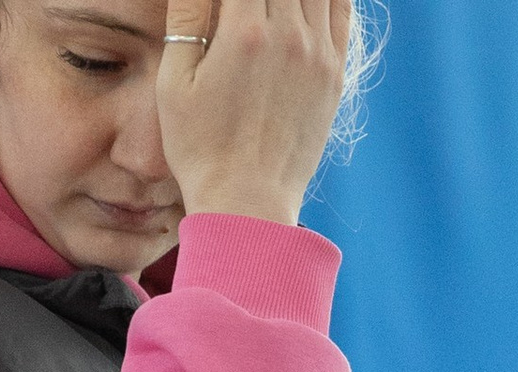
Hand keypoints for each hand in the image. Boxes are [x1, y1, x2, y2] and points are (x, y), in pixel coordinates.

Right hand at [159, 0, 350, 228]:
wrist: (248, 206)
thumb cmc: (201, 148)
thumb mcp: (175, 80)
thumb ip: (187, 14)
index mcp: (244, 32)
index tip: (228, 1)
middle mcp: (289, 37)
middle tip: (246, 4)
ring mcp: (318, 56)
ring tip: (274, 3)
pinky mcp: (335, 76)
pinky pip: (342, 10)